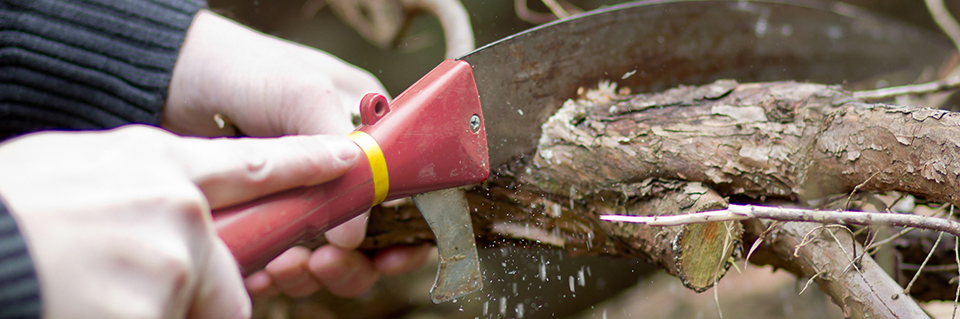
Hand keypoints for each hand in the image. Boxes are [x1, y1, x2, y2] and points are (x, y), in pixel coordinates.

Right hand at [0, 125, 360, 317]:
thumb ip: (136, 187)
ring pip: (192, 306)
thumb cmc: (6, 213)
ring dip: (150, 308)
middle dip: (189, 292)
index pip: (252, 164)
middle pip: (223, 269)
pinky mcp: (158, 309)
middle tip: (124, 284)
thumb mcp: (71, 171)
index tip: (345, 160)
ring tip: (84, 291)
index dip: (303, 165)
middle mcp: (176, 208)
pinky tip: (84, 305)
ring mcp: (171, 261)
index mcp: (152, 164)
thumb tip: (169, 208)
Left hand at [162, 10, 430, 297]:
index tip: (390, 257)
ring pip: (323, 258)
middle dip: (351, 262)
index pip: (403, 196)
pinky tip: (258, 271)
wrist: (164, 75)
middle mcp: (335, 171)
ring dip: (310, 272)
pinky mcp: (260, 218)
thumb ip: (337, 151)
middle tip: (323, 263)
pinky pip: (277, 260)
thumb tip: (355, 232)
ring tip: (284, 265)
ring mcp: (296, 198)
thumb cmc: (239, 66)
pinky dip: (271, 273)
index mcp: (364, 135)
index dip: (404, 233)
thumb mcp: (301, 92)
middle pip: (367, 240)